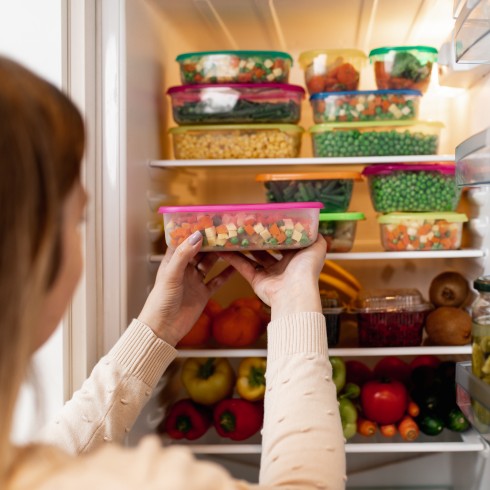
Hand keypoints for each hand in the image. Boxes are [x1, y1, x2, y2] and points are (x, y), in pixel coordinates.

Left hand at [138, 231, 234, 345]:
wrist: (164, 328)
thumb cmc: (160, 301)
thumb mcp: (171, 275)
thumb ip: (184, 255)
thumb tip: (197, 236)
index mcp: (173, 262)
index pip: (184, 241)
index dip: (193, 231)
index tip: (206, 221)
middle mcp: (184, 269)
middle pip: (199, 251)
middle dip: (210, 241)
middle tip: (224, 230)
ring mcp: (195, 281)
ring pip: (210, 263)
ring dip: (219, 255)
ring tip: (231, 244)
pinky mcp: (203, 293)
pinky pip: (217, 281)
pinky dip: (227, 274)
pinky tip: (236, 266)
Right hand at [218, 235, 325, 320]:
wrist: (295, 292)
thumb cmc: (307, 269)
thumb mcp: (317, 247)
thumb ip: (316, 236)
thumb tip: (313, 225)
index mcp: (295, 257)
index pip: (284, 242)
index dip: (276, 231)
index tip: (265, 220)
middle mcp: (282, 265)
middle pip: (267, 249)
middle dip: (258, 238)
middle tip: (247, 225)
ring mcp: (268, 273)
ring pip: (253, 257)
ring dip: (243, 247)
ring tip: (233, 234)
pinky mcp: (256, 280)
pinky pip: (243, 267)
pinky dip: (233, 259)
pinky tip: (223, 249)